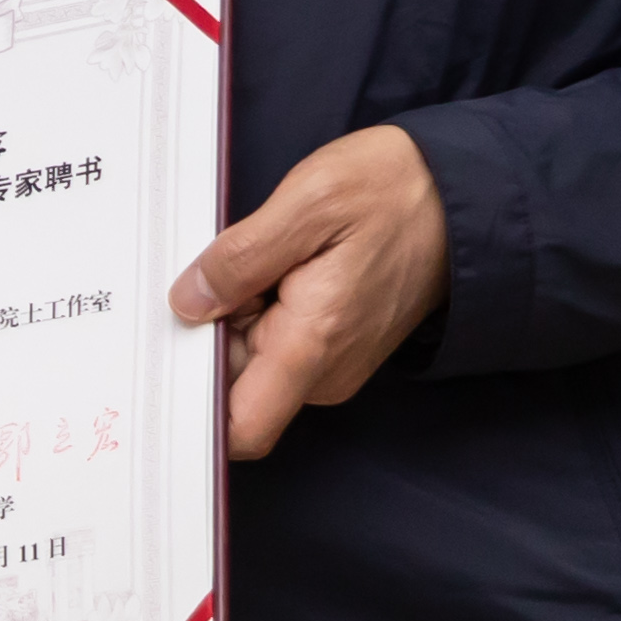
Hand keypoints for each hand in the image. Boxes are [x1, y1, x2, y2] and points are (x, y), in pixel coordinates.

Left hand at [178, 122, 450, 458]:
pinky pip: (272, 341)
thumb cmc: (393, 191)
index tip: (157, 358)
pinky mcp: (332, 343)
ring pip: (248, 360)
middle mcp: (322, 371)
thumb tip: (185, 302)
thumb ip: (241, 257)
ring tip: (240, 257)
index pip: (240, 429)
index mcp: (312, 344)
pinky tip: (261, 263)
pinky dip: (253, 308)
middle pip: (230, 386)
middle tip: (200, 273)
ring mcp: (329, 361)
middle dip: (201, 339)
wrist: (464, 195)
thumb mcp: (311, 201)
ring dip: (228, 317)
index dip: (190, 405)